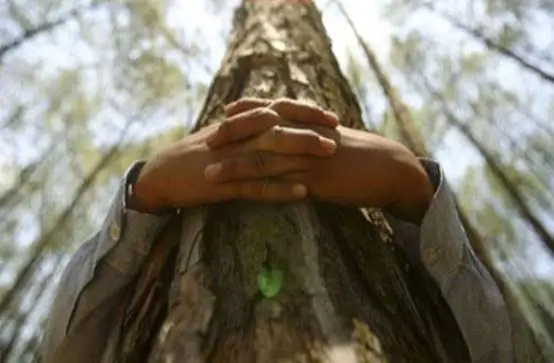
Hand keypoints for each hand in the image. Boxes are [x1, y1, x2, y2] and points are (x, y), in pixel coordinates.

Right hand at [133, 99, 338, 212]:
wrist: (161, 174)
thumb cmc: (196, 156)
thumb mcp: (222, 137)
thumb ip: (247, 129)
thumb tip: (274, 123)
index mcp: (238, 126)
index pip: (276, 111)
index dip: (305, 111)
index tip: (331, 116)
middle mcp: (237, 138)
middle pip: (278, 128)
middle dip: (309, 128)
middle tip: (337, 133)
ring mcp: (231, 161)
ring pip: (271, 152)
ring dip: (302, 153)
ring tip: (329, 154)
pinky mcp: (224, 184)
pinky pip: (256, 186)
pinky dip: (280, 189)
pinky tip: (302, 192)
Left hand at [209, 98, 434, 222]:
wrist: (390, 169)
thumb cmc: (363, 155)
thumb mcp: (336, 138)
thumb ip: (314, 134)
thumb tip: (299, 135)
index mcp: (310, 123)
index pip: (272, 110)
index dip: (248, 111)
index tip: (226, 112)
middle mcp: (304, 136)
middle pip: (260, 132)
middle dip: (232, 136)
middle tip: (206, 141)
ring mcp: (308, 158)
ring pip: (264, 161)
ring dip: (234, 168)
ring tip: (208, 175)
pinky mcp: (315, 181)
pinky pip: (280, 187)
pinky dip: (257, 191)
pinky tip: (240, 197)